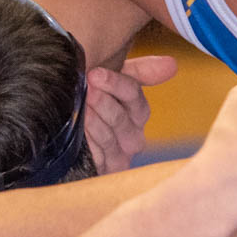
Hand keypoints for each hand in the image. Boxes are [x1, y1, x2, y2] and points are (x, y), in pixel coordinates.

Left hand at [85, 55, 177, 173]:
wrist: (64, 134)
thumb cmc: (90, 100)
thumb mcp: (110, 81)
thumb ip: (140, 72)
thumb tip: (172, 64)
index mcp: (136, 111)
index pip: (134, 96)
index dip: (115, 84)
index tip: (94, 73)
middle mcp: (132, 135)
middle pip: (122, 118)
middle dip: (104, 103)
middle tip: (87, 91)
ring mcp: (119, 155)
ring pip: (110, 138)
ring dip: (94, 122)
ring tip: (81, 109)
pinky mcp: (105, 171)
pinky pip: (100, 158)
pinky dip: (89, 143)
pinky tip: (79, 132)